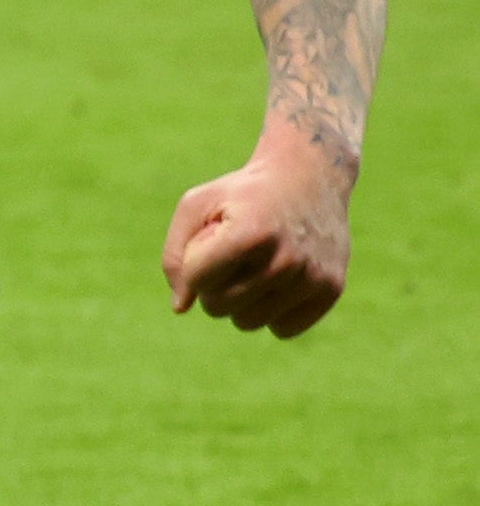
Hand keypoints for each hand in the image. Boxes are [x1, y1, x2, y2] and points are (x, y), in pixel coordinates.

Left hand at [162, 126, 350, 336]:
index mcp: (251, 233)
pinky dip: (272, 313)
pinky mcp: (331, 288)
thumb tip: (181, 307)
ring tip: (254, 266)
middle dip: (212, 286)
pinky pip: (283, 329)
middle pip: (218, 307)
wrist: (309, 175)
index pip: (197, 279)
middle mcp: (286, 258)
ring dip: (240, 302)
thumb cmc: (242, 194)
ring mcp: (312, 276)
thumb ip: (175, 256)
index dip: (192, 263)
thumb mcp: (197, 205)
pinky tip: (277, 283)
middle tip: (231, 256)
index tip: (209, 241)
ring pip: (248, 322)